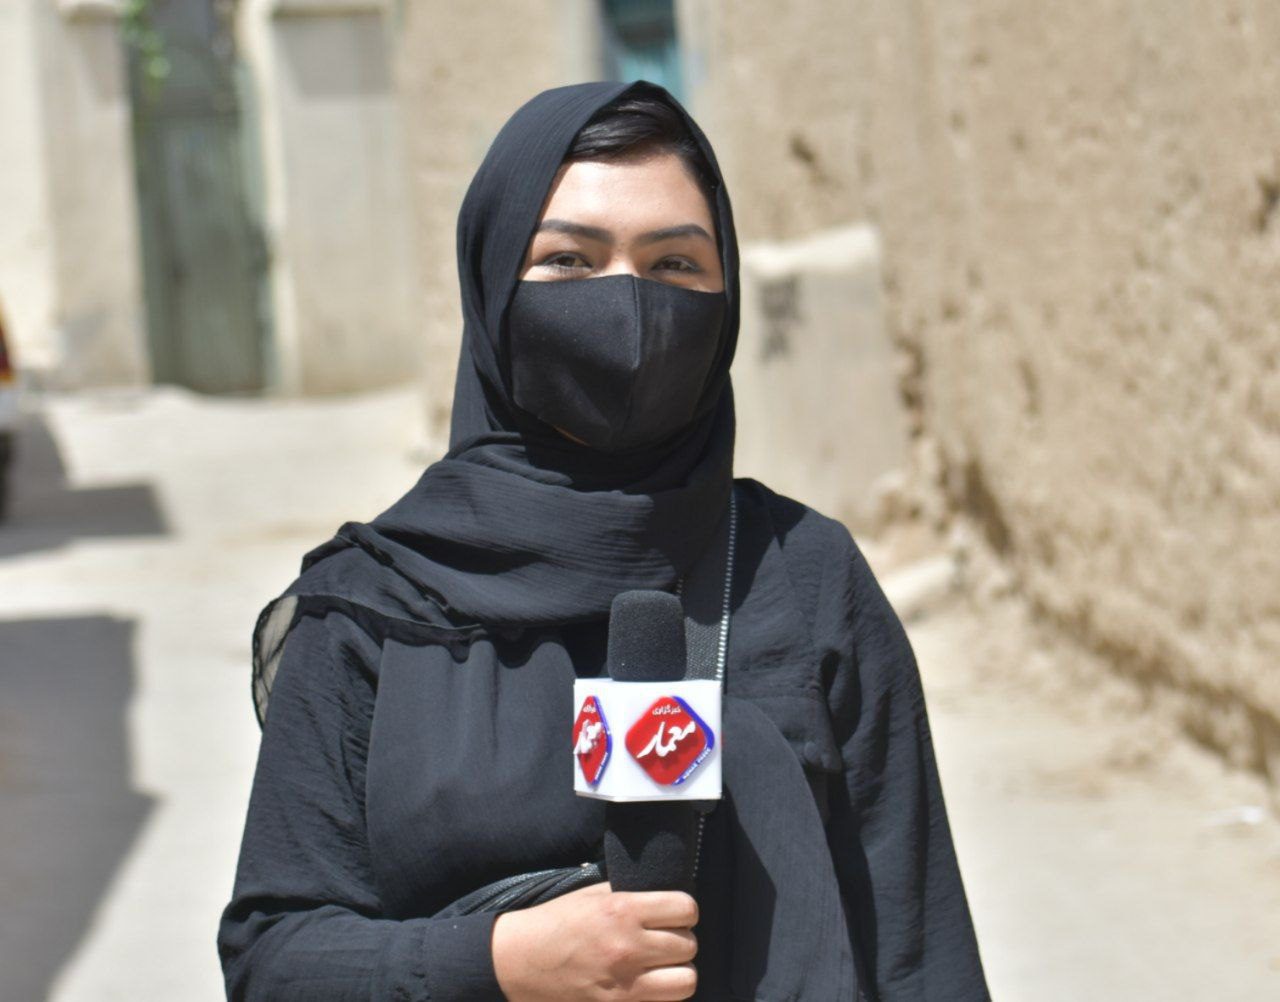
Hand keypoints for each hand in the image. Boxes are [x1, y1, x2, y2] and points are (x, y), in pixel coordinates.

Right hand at [491, 881, 697, 1000]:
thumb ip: (629, 894)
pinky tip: (646, 986)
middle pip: (689, 945)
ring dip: (677, 973)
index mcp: (622, 910)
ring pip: (686, 981)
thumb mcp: (590, 895)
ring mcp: (625, 985)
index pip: (686, 909)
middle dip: (680, 941)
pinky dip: (660, 996)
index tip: (673, 914)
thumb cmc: (553, 923)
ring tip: (661, 967)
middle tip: (663, 940)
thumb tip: (661, 894)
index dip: (683, 911)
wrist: (516, 963)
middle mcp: (628, 947)